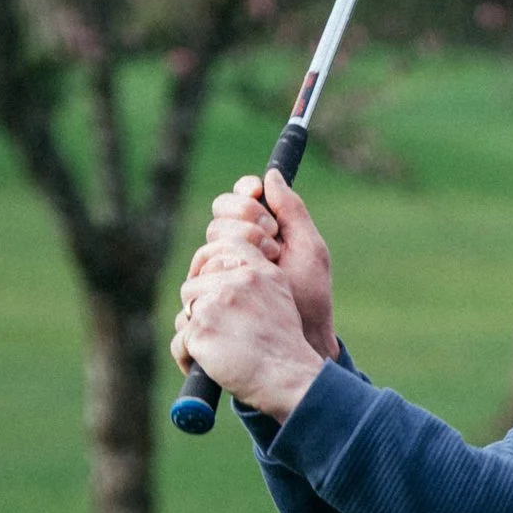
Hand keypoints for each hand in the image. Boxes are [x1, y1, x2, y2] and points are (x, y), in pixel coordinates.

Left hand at [173, 234, 327, 423]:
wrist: (289, 380)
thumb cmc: (285, 349)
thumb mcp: (280, 300)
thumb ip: (253, 282)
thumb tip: (216, 276)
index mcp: (258, 271)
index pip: (219, 247)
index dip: (205, 266)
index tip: (207, 287)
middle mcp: (237, 281)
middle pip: (194, 285)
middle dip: (198, 308)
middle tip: (216, 332)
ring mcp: (216, 303)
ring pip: (184, 312)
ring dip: (192, 334)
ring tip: (212, 353)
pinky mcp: (200, 329)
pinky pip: (179, 343)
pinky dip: (188, 359)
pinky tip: (206, 368)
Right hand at [183, 167, 337, 362]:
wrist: (301, 338)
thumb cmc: (311, 298)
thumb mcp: (309, 249)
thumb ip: (292, 211)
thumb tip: (271, 174)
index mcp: (260, 230)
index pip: (240, 196)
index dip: (245, 191)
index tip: (258, 192)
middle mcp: (236, 245)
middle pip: (221, 210)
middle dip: (247, 216)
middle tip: (273, 238)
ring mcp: (221, 268)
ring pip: (212, 235)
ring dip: (240, 241)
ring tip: (269, 262)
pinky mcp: (209, 289)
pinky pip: (200, 264)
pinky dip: (221, 262)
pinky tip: (243, 271)